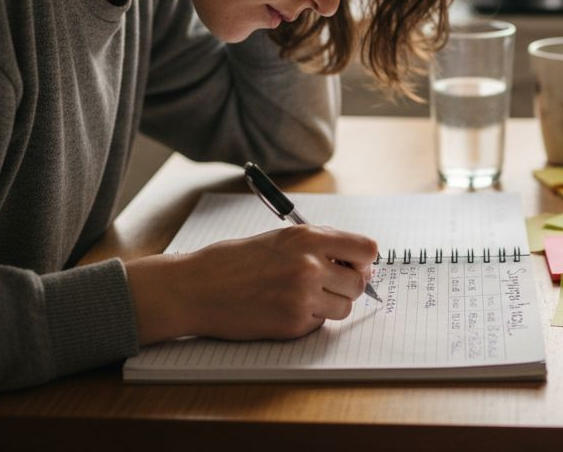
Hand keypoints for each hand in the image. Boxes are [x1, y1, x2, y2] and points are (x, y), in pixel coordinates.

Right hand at [126, 225, 377, 344]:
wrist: (195, 288)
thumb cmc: (233, 261)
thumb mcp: (279, 238)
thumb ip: (318, 246)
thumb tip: (357, 261)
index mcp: (308, 238)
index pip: (367, 250)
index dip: (364, 260)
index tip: (355, 264)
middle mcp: (310, 266)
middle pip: (360, 283)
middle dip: (348, 285)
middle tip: (327, 284)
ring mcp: (302, 297)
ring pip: (344, 307)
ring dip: (330, 304)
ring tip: (302, 296)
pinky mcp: (292, 324)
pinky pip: (320, 324)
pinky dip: (309, 319)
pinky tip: (282, 308)